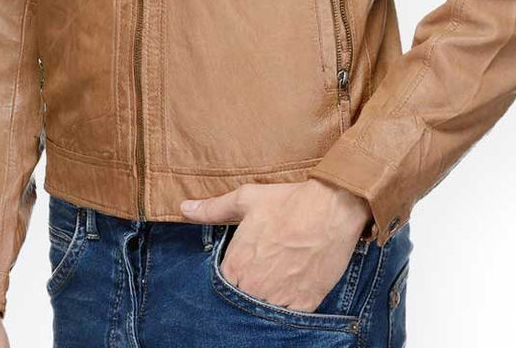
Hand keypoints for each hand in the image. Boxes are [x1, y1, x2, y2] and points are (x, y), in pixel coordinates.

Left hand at [180, 178, 371, 312]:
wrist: (331, 208)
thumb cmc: (287, 202)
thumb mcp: (246, 199)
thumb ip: (213, 209)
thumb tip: (184, 209)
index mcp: (235, 266)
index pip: (225, 284)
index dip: (237, 272)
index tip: (250, 261)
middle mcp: (253, 288)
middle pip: (245, 298)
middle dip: (253, 285)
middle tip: (270, 265)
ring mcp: (279, 300)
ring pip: (267, 310)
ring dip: (271, 296)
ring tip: (283, 273)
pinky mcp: (304, 306)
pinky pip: (290, 317)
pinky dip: (292, 304)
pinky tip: (297, 282)